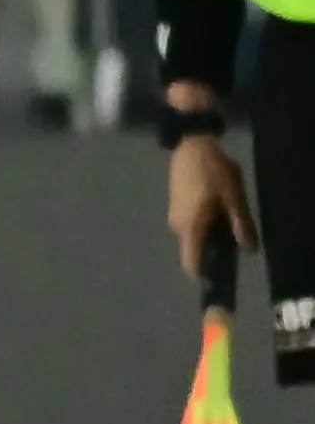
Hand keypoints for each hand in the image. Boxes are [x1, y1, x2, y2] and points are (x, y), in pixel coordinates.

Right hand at [171, 131, 258, 283]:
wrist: (191, 144)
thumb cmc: (213, 172)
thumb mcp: (234, 197)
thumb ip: (241, 225)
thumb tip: (249, 249)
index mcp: (191, 228)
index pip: (191, 264)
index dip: (204, 276)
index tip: (220, 279)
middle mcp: (177, 227)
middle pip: (194, 250)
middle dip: (212, 251)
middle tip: (234, 241)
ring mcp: (174, 215)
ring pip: (192, 236)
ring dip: (209, 235)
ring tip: (227, 219)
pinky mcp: (175, 205)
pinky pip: (190, 224)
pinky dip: (203, 224)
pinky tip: (216, 208)